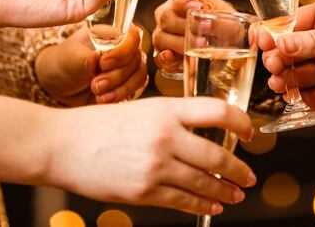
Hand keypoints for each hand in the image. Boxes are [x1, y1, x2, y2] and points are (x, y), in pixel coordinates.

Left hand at [36, 25, 147, 106]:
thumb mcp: (71, 57)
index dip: (122, 51)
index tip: (103, 64)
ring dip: (120, 88)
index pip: (132, 36)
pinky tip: (103, 99)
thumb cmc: (66, 61)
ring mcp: (129, 66)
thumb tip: (96, 58)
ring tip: (98, 94)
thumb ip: (85, 58)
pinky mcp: (128, 83)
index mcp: (114, 32)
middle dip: (116, 75)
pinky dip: (120, 95)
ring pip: (139, 76)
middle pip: (136, 59)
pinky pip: (134, 90)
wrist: (60, 82)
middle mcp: (126, 47)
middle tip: (95, 84)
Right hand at [49, 97, 255, 213]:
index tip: (250, 132)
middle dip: (239, 169)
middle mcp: (165, 136)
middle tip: (249, 176)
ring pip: (204, 183)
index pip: (218, 112)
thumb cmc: (102, 124)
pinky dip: (203, 205)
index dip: (241, 122)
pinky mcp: (143, 192)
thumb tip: (209, 132)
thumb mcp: (144, 109)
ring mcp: (155, 166)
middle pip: (217, 155)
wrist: (63, 145)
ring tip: (236, 193)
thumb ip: (176, 119)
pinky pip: (183, 201)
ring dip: (226, 190)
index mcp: (167, 110)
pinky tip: (213, 205)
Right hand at [152, 0, 235, 70]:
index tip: (197, 7)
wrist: (227, 45)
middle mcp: (169, 14)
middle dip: (183, 27)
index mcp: (184, 0)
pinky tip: (173, 58)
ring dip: (178, 43)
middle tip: (201, 36)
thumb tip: (208, 24)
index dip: (184, 3)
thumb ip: (222, 21)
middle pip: (166, 17)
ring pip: (160, 37)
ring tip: (195, 49)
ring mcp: (163, 34)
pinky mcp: (164, 55)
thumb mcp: (230, 22)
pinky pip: (158, 57)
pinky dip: (165, 59)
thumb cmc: (226, 27)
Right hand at [260, 0, 314, 109]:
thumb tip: (281, 43)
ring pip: (299, 76)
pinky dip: (302, 99)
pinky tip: (295, 98)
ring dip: (286, 79)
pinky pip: (314, 97)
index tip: (261, 41)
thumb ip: (313, 42)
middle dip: (279, 58)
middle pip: (291, 53)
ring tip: (280, 82)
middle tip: (273, 64)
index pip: (293, 25)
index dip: (275, 34)